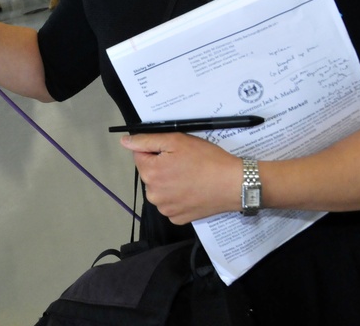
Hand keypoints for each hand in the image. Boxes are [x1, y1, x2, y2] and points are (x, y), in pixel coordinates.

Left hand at [120, 133, 240, 223]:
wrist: (234, 184)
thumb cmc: (207, 160)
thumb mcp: (176, 141)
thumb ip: (146, 141)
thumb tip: (124, 142)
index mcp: (150, 173)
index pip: (140, 155)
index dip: (156, 150)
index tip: (173, 152)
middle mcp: (153, 195)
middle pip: (149, 174)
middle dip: (162, 166)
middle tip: (185, 163)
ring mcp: (166, 209)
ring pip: (159, 189)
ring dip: (169, 182)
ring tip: (190, 177)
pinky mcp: (178, 219)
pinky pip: (170, 204)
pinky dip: (178, 197)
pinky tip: (192, 191)